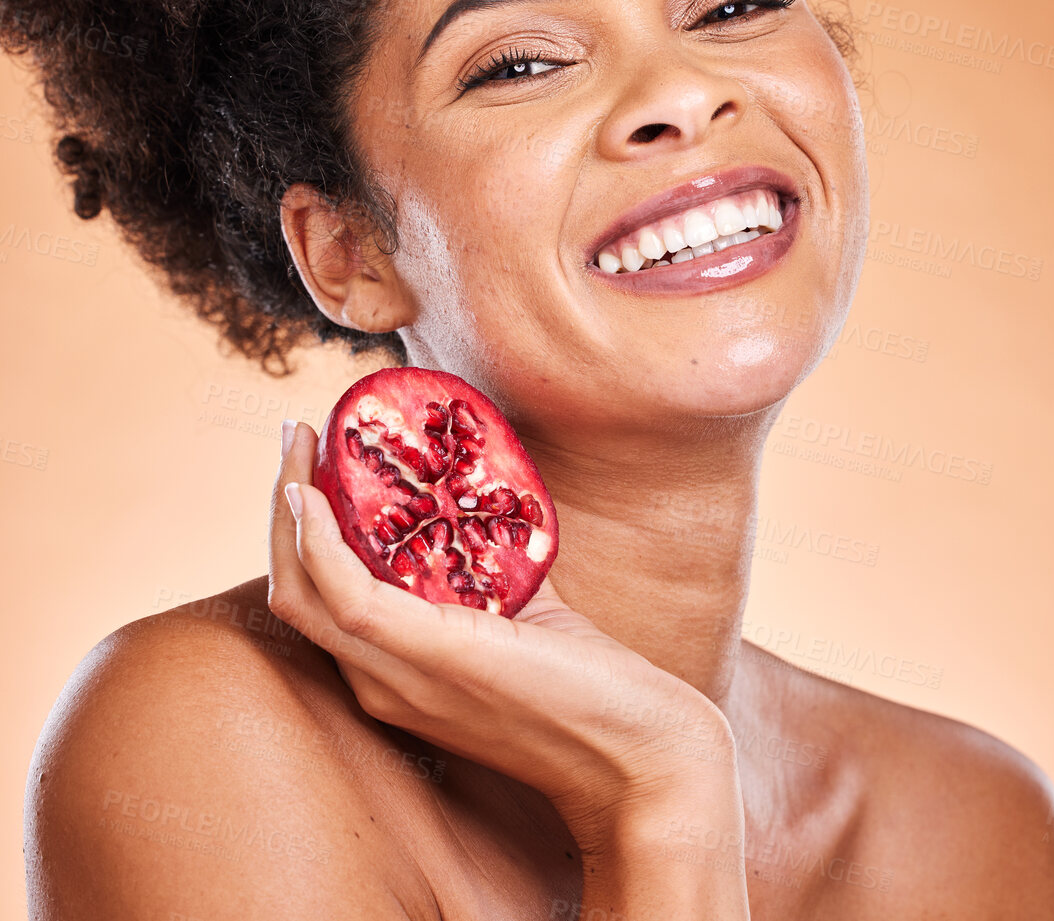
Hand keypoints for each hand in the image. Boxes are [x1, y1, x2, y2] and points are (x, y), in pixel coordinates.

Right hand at [266, 418, 739, 858]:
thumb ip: (492, 566)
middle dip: (280, 509)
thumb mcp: (526, 613)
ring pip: (303, 590)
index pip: (318, 601)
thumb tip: (487, 499)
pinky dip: (318, 540)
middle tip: (293, 436)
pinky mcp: (431, 655)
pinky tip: (316, 492)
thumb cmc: (588, 686)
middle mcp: (381, 682)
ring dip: (289, 509)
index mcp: (397, 674)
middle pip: (294, 591)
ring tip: (298, 442)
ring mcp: (399, 675)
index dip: (300, 532)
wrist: (636, 753)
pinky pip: (347, 595)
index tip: (308, 463)